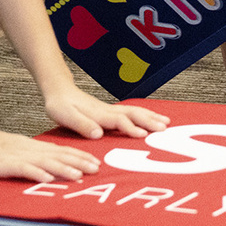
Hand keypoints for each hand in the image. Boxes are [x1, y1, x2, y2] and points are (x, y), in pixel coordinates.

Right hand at [0, 129, 99, 183]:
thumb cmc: (3, 150)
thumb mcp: (27, 151)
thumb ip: (43, 156)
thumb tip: (62, 163)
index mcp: (40, 148)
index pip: (65, 151)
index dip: (81, 156)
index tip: (97, 162)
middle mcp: (35, 152)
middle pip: (61, 156)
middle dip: (79, 162)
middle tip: (96, 169)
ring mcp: (23, 158)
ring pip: (47, 163)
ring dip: (64, 169)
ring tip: (78, 176)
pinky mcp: (10, 165)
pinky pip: (26, 170)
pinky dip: (37, 174)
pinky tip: (48, 179)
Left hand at [42, 85, 166, 141]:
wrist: (59, 91)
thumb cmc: (60, 105)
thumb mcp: (65, 116)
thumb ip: (82, 125)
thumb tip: (98, 134)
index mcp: (98, 114)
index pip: (119, 121)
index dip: (130, 128)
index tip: (143, 135)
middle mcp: (108, 111)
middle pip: (133, 114)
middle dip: (149, 120)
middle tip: (164, 128)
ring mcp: (110, 110)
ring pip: (135, 111)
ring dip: (151, 116)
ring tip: (166, 122)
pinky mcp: (110, 111)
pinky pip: (131, 112)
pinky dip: (145, 114)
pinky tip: (152, 118)